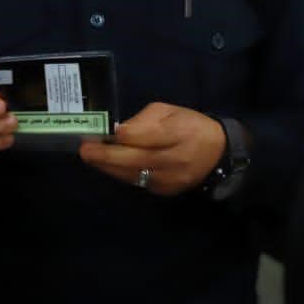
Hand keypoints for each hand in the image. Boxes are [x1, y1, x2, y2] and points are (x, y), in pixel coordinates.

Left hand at [79, 102, 225, 195]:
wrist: (218, 154)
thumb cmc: (190, 126)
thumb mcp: (171, 111)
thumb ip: (146, 120)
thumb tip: (121, 131)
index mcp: (179, 132)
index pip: (149, 136)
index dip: (126, 135)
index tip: (106, 131)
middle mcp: (174, 159)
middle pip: (136, 159)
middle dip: (107, 156)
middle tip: (85, 151)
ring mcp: (170, 179)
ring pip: (134, 175)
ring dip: (109, 167)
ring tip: (91, 157)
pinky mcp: (165, 191)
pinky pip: (138, 182)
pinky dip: (122, 174)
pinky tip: (109, 166)